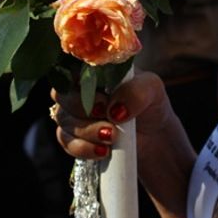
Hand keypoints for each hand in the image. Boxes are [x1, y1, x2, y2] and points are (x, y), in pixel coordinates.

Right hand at [52, 71, 172, 159]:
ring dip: (87, 130)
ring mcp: (75, 115)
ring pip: (64, 120)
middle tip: (106, 114)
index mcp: (94, 70)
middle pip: (63, 95)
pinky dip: (84, 148)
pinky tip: (103, 151)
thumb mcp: (151, 89)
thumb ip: (135, 92)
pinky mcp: (75, 138)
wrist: (154, 136)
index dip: (78, 80)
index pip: (71, 67)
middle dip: (83, 108)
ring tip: (112, 136)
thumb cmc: (150, 103)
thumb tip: (115, 110)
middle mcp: (79, 90)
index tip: (98, 94)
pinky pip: (67, 143)